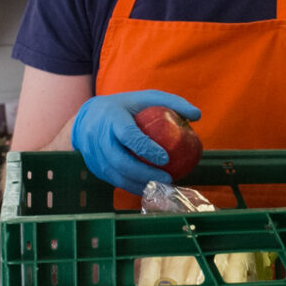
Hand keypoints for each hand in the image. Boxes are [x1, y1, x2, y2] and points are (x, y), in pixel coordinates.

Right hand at [70, 90, 200, 194]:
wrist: (88, 116)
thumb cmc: (126, 106)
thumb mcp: (147, 97)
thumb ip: (172, 102)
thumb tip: (197, 115)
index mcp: (112, 116)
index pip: (128, 135)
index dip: (146, 148)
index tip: (165, 158)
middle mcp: (98, 136)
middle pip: (118, 160)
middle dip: (143, 173)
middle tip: (167, 178)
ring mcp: (92, 153)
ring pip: (114, 174)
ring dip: (137, 184)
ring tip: (160, 187)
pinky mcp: (93, 166)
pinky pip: (112, 180)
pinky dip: (130, 186)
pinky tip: (149, 189)